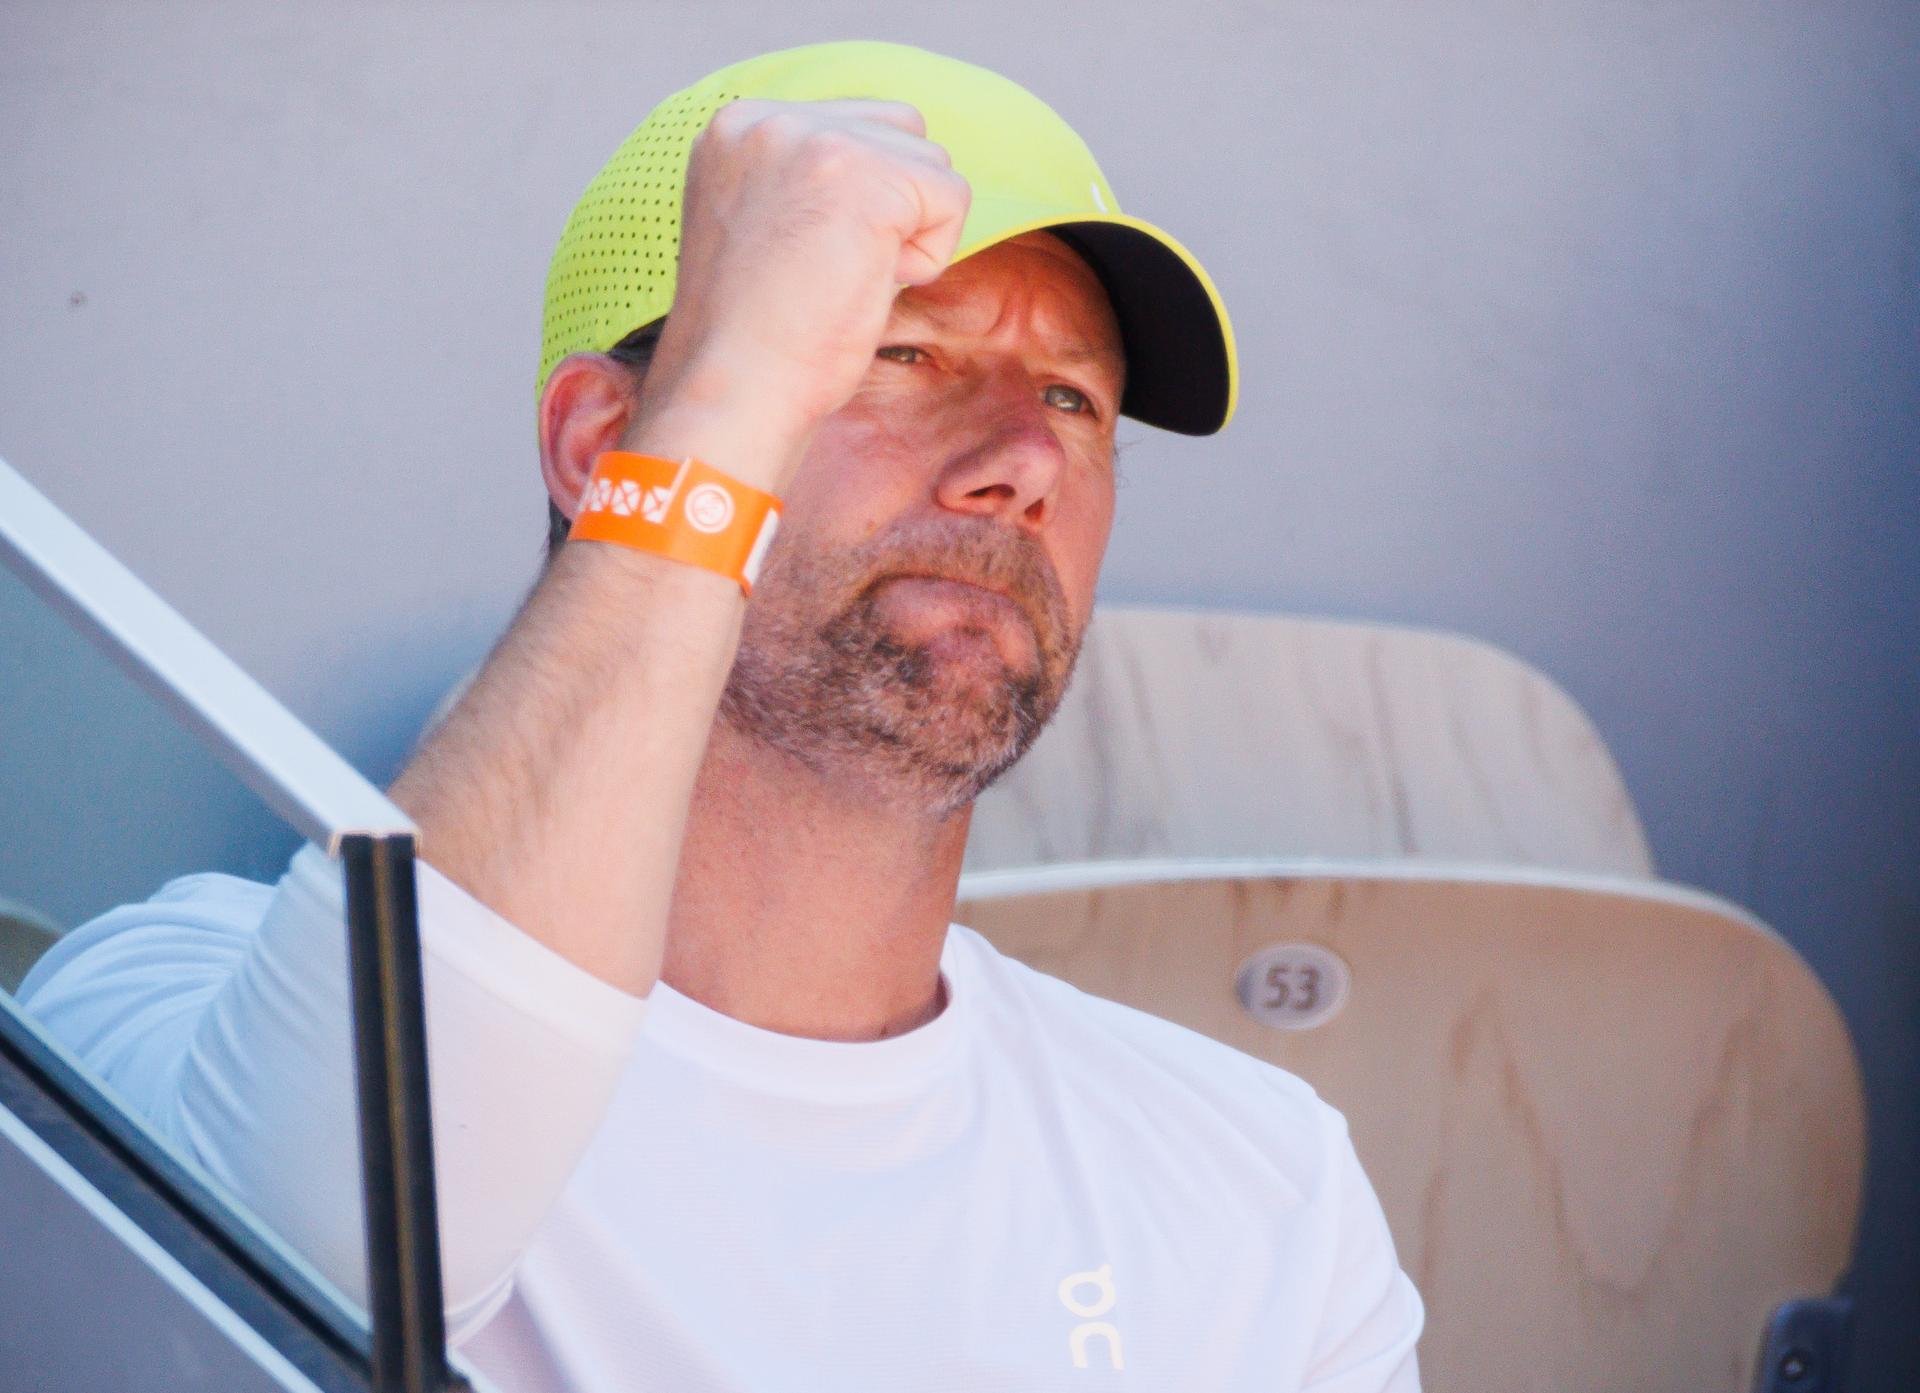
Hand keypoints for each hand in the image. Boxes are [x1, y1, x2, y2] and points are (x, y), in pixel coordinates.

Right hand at [632, 99, 972, 488]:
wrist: (735, 391)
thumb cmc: (756, 339)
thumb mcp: (768, 229)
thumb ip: (813, 185)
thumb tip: (902, 182)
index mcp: (736, 128)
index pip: (852, 124)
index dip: (861, 202)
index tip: (807, 260)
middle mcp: (768, 119)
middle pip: (900, 129)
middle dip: (894, 204)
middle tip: (832, 271)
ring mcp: (814, 139)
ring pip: (932, 162)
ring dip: (912, 231)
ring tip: (845, 279)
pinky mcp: (865, 175)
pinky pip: (952, 199)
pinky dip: (928, 257)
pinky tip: (868, 286)